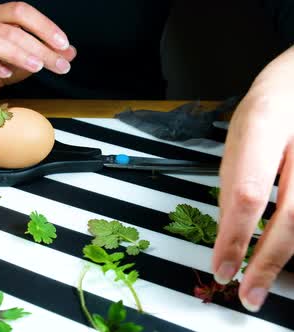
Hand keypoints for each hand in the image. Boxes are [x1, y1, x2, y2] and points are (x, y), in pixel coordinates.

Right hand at [0, 2, 75, 101]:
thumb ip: (50, 52)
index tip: (63, 45)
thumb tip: (71, 53)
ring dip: (18, 54)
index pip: (22, 11)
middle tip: (59, 65)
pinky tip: (7, 74)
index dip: (44, 26)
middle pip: (13, 30)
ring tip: (37, 67)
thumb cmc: (2, 61)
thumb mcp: (30, 55)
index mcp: (1, 15)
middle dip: (40, 48)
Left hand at [212, 47, 293, 311]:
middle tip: (250, 293)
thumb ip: (234, 180)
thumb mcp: (240, 134)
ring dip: (288, 254)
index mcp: (265, 126)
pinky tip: (286, 250)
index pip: (248, 193)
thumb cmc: (272, 106)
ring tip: (265, 279)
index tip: (223, 268)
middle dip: (268, 262)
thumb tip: (226, 233)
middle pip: (293, 216)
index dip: (236, 237)